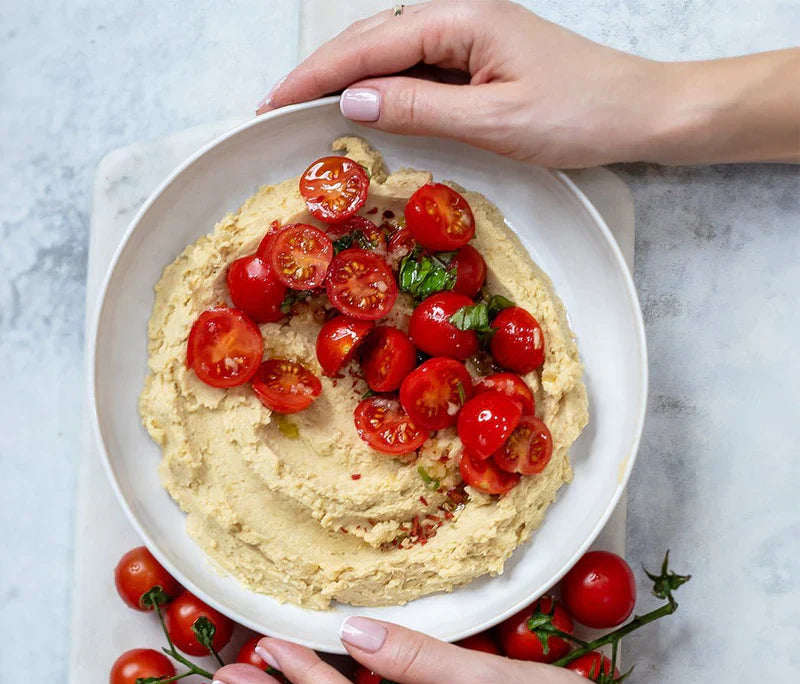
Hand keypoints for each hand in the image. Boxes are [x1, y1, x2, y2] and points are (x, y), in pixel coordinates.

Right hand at [259, 0, 799, 166]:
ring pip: (392, 55)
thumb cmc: (577, 114)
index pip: (368, 47)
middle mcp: (459, 19)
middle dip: (320, 74)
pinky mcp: (479, 61)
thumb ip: (420, 107)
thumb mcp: (493, 121)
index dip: (315, 76)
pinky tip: (367, 108)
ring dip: (348, 80)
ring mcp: (469, 38)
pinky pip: (418, 70)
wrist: (636, 112)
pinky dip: (384, 89)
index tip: (272, 103)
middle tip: (276, 108)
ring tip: (307, 110)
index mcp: (460, 20)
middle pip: (371, 41)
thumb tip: (353, 101)